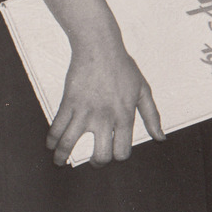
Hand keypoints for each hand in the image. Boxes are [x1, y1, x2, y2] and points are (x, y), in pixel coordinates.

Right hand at [49, 29, 163, 167]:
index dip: (118, 157)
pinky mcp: (68, 103)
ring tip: (59, 161)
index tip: (113, 154)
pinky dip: (51, 140)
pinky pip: (56, 128)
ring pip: (69, 144)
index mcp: (124, 116)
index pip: (122, 151)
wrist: (100, 49)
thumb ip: (152, 117)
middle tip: (92, 161)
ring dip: (61, 157)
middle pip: (99, 154)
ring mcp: (84, 112)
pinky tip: (51, 144)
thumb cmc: (123, 68)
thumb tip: (160, 138)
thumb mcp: (143, 91)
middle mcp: (105, 118)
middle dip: (95, 163)